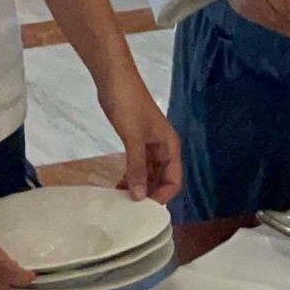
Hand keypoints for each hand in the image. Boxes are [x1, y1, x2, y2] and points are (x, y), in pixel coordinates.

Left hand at [98, 75, 181, 203]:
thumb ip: (137, 167)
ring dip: (139, 187)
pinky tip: (118, 186)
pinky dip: (130, 176)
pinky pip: (137, 165)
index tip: (144, 210)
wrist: (114, 79)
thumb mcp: (133, 138)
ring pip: (149, 174)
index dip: (163, 197)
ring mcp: (149, 145)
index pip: (174, 180)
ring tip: (122, 201)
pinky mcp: (135, 141)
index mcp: (170, 146)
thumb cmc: (128, 105)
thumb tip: (140, 198)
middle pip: (162, 180)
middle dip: (149, 195)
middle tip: (130, 210)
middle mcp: (163, 148)